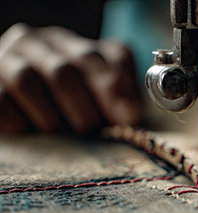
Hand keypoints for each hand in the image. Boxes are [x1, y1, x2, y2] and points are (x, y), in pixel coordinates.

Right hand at [0, 24, 142, 133]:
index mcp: (71, 42)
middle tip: (92, 130)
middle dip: (83, 109)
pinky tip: (32, 129)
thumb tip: (131, 115)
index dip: (115, 89)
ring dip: (50, 115)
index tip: (128, 117)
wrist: (15, 95)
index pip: (96, 57)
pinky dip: (20, 120)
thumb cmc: (67, 96)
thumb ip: (119, 94)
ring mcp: (7, 58)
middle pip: (63, 71)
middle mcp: (37, 43)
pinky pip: (1, 99)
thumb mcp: (98, 88)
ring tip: (61, 130)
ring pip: (27, 80)